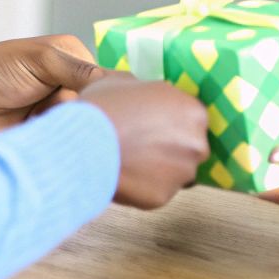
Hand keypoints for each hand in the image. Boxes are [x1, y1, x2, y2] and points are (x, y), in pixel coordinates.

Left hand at [0, 34, 106, 135]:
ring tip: (39, 123)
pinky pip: (68, 144)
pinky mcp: (48, 139)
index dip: (96, 91)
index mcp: (70, 60)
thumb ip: (78, 69)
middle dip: (79, 110)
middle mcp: (68, 87)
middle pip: (95, 105)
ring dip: (66, 127)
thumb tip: (112, 84)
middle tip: (49, 110)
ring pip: (83, 126)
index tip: (81, 98)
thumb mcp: (40, 59)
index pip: (103, 79)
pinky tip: (42, 138)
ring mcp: (58, 115)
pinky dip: (59, 142)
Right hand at [80, 76, 208, 208]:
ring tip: (128, 162)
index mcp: (193, 111)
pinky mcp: (164, 196)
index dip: (170, 124)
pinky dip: (142, 188)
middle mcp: (196, 143)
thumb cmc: (103, 106)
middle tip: (141, 147)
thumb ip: (145, 90)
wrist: (82, 142)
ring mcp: (182, 172)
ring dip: (158, 170)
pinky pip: (156, 192)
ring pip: (175, 174)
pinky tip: (123, 176)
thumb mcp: (124, 82)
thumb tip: (141, 93)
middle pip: (188, 149)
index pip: (191, 120)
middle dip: (169, 149)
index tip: (151, 128)